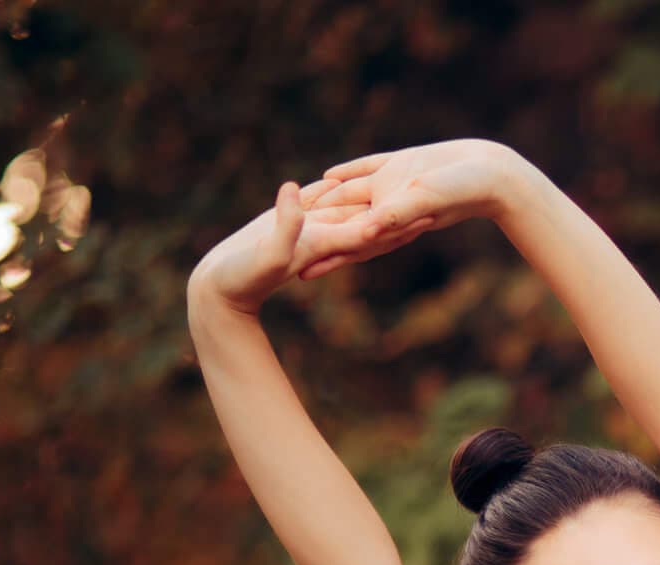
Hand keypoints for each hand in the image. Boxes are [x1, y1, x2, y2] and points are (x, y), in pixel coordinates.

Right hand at [189, 179, 442, 312]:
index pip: (373, 229)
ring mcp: (307, 231)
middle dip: (401, 209)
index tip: (431, 207)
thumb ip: (285, 225)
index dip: (401, 217)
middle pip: (371, 220)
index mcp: (327, 243)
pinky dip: (332, 191)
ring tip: (402, 184)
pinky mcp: (288, 224)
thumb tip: (296, 192)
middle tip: (438, 193)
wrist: (221, 291)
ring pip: (347, 209)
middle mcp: (324, 237)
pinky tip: (343, 179)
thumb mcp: (267, 251)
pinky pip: (316, 204)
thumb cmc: (242, 277)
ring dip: (371, 199)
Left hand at [295, 139, 520, 279]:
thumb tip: (365, 231)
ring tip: (297, 212)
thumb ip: (397, 214)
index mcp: (392, 222)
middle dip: (316, 235)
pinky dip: (345, 172)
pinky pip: (364, 169)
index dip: (325, 256)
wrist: (492, 174)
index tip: (297, 270)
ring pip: (349, 196)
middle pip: (343, 223)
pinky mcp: (401, 167)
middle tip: (283, 249)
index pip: (350, 243)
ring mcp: (394, 187)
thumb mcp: (426, 200)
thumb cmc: (464, 191)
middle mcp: (388, 208)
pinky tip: (326, 174)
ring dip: (324, 203)